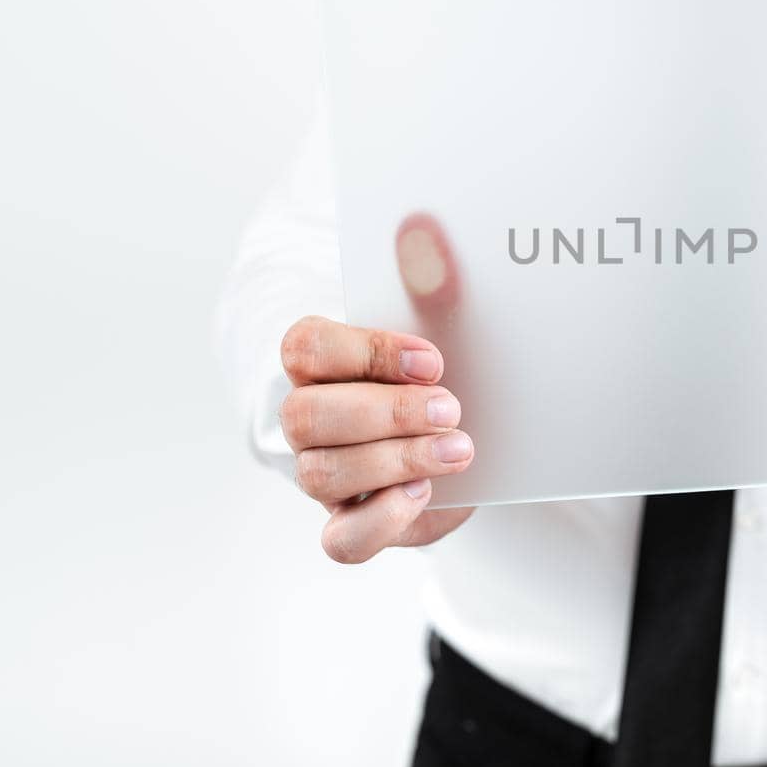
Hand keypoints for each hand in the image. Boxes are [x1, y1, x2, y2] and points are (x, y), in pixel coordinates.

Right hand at [278, 213, 473, 562]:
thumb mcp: (436, 317)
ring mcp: (324, 473)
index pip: (307, 347)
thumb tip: (425, 226)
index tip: (433, 358)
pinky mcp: (353, 522)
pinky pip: (342, 541)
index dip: (366, 352)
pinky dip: (381, 521)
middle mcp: (308, 418)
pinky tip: (424, 493)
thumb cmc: (433, 360)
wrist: (452, 420)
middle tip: (452, 407)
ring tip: (459, 448)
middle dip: (387, 413)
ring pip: (324, 474)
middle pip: (310, 416)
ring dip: (395, 460)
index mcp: (316, 358)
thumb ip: (427, 276)